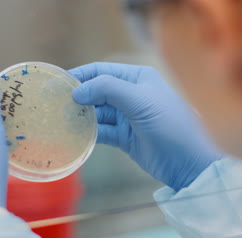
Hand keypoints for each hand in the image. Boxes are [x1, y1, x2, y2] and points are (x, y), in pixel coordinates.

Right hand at [69, 63, 221, 190]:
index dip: (80, 75)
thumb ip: (108, 89)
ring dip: (81, 117)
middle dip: (77, 98)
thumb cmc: (169, 124)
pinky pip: (101, 132)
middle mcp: (131, 95)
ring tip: (59, 121)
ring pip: (97, 113)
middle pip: (97, 92)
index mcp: (138, 78)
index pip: (102, 71)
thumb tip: (77, 90)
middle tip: (53, 105)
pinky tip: (74, 135)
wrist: (188, 162)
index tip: (57, 84)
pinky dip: (89, 133)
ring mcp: (128, 117)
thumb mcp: (140, 101)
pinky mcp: (125, 138)